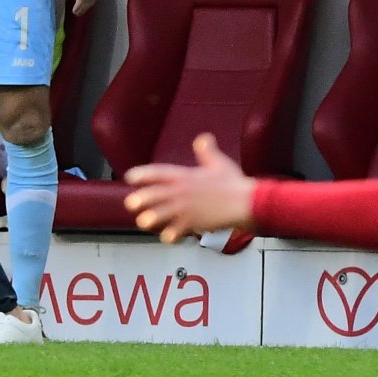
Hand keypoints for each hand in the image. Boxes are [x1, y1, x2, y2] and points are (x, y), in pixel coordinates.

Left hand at [123, 134, 256, 243]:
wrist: (247, 202)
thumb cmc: (234, 183)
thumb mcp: (219, 163)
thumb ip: (207, 151)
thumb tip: (203, 138)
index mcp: (186, 176)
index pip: (159, 173)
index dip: (143, 174)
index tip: (130, 177)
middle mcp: (183, 192)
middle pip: (156, 194)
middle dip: (142, 199)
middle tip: (130, 204)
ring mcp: (187, 209)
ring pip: (163, 214)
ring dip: (152, 219)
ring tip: (143, 223)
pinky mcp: (194, 223)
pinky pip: (178, 231)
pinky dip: (172, 235)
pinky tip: (168, 238)